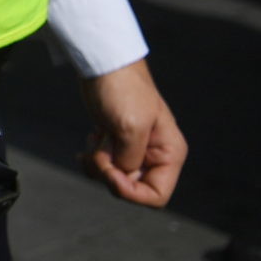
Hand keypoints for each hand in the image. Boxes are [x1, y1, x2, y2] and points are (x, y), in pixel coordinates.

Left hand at [80, 57, 185, 207]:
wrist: (103, 63)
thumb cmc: (122, 90)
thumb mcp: (130, 127)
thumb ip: (130, 160)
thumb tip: (122, 175)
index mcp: (170, 153)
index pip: (157, 196)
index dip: (130, 192)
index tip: (110, 173)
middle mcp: (157, 155)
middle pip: (132, 188)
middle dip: (109, 174)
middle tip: (98, 151)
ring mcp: (136, 149)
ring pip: (115, 178)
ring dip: (98, 165)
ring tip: (94, 140)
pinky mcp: (117, 142)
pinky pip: (105, 166)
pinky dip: (93, 158)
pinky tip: (90, 139)